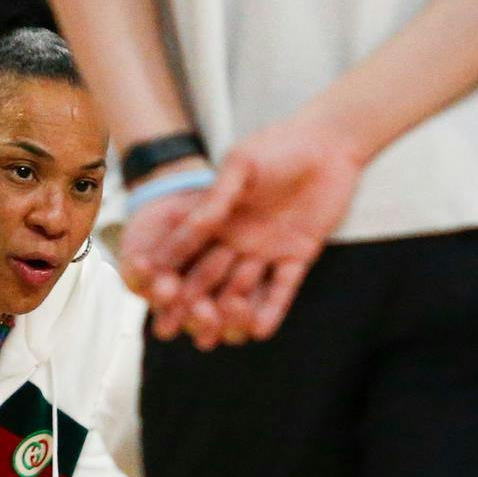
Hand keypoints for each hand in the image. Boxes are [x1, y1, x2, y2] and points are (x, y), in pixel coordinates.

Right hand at [134, 116, 366, 347]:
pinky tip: (258, 330)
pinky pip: (283, 289)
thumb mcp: (242, 164)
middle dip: (189, 302)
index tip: (149, 293)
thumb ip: (219, 195)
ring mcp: (268, 250)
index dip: (169, 271)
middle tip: (169, 328)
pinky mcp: (298, 256)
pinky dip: (272, 310)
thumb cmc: (279, 145)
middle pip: (209, 276)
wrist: (329, 143)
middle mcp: (239, 238)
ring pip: (243, 288)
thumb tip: (193, 225)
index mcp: (219, 216)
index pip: (188, 248)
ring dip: (227, 312)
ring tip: (212, 333)